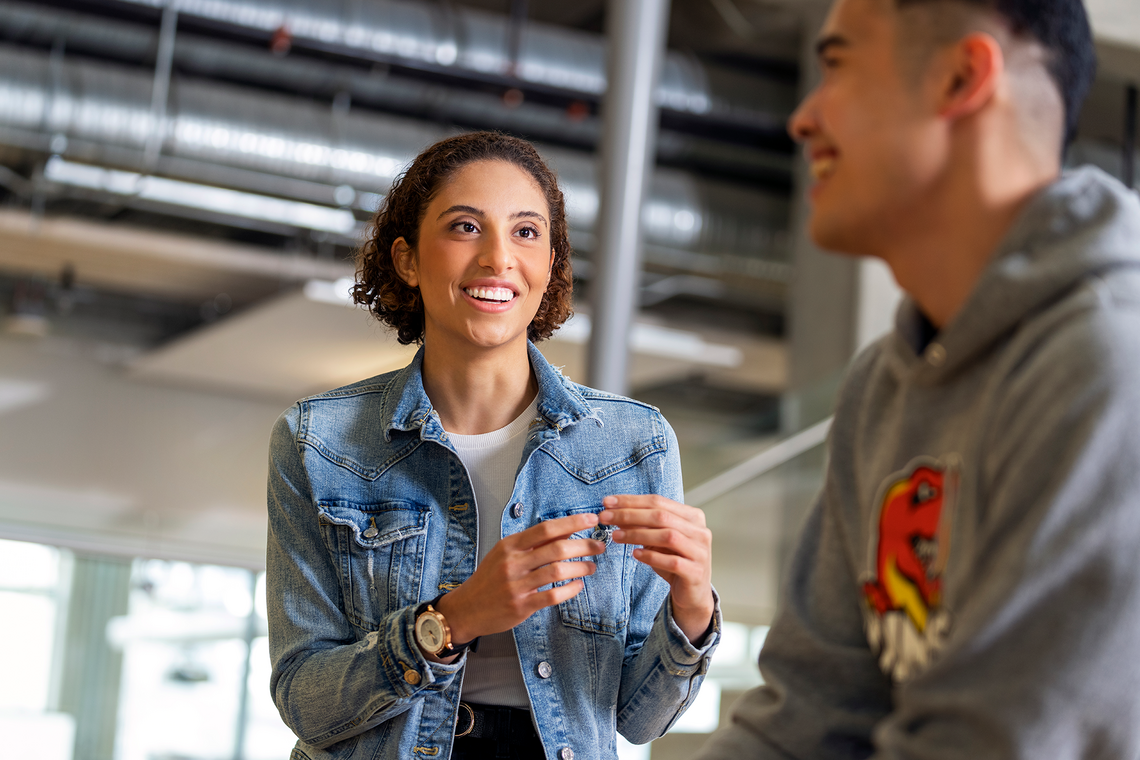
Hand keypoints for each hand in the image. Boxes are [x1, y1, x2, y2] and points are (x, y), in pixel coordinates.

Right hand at [431, 512, 604, 659]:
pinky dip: (570, 589)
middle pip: (556, 548)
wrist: (467, 608)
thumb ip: (532, 542)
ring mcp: (517, 585)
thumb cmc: (490, 578)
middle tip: (599, 546)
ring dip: (580, 568)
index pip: (546, 528)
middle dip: (583, 545)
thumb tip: (564, 529)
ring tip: (591, 567)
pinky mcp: (521, 605)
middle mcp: (513, 562)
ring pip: (557, 571)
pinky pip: (552, 595)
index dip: (572, 522)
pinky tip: (578, 586)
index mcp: (510, 545)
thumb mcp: (505, 553)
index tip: (591, 519)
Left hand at [599, 495, 713, 643]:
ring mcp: (700, 551)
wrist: (692, 593)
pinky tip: (635, 555)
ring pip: (668, 536)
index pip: (658, 501)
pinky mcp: (696, 572)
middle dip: (629, 515)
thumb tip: (614, 511)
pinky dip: (652, 557)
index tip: (607, 502)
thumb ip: (642, 524)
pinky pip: (672, 561)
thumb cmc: (673, 561)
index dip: (631, 501)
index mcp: (692, 516)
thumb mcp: (657, 539)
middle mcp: (700, 531)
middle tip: (605, 517)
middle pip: (661, 516)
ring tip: (616, 536)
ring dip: (638, 534)